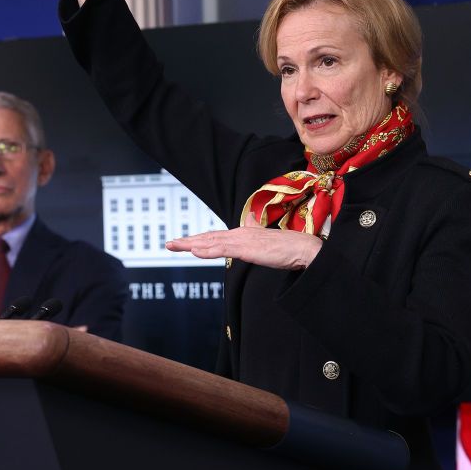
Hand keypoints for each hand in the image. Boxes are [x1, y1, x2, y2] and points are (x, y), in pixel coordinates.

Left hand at [165, 214, 321, 269]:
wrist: (302, 248)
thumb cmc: (286, 246)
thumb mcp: (265, 238)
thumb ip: (255, 228)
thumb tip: (251, 219)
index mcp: (242, 233)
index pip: (214, 236)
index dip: (197, 238)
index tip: (182, 242)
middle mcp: (239, 234)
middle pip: (208, 237)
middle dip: (187, 240)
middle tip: (169, 243)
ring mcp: (242, 240)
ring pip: (211, 242)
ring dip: (190, 244)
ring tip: (174, 245)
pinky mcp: (247, 249)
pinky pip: (222, 249)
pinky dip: (207, 250)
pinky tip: (194, 251)